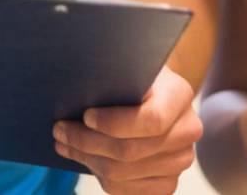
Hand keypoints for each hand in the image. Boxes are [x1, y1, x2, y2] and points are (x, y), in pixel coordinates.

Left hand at [52, 66, 201, 193]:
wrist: (153, 94)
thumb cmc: (134, 76)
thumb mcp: (128, 64)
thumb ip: (113, 73)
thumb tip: (76, 89)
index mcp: (180, 95)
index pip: (151, 120)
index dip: (114, 123)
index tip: (85, 115)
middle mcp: (187, 131)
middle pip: (130, 151)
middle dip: (86, 142)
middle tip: (59, 130)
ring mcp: (180, 161)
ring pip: (123, 174)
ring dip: (87, 160)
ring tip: (65, 143)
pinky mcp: (167, 182)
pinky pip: (128, 191)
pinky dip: (100, 177)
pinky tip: (86, 159)